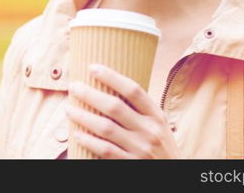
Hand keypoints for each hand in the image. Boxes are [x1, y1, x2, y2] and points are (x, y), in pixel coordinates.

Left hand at [65, 63, 181, 158]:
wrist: (174, 175)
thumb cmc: (161, 147)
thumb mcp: (159, 126)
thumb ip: (141, 110)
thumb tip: (110, 87)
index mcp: (156, 116)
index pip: (133, 90)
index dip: (112, 77)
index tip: (92, 67)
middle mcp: (150, 130)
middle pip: (115, 107)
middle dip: (90, 94)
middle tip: (73, 86)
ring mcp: (140, 149)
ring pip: (105, 128)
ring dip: (83, 116)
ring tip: (68, 108)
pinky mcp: (130, 165)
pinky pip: (105, 150)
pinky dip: (88, 141)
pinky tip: (76, 134)